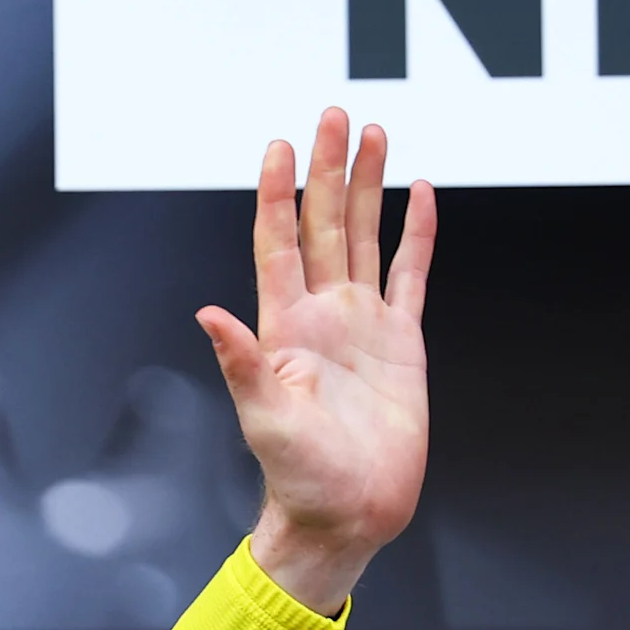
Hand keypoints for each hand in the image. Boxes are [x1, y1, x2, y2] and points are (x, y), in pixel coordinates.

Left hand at [197, 108, 433, 615]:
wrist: (348, 514)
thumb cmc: (300, 478)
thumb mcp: (264, 419)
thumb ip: (241, 365)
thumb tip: (209, 314)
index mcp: (285, 327)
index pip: (279, 244)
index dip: (277, 194)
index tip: (278, 145)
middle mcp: (322, 316)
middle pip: (325, 225)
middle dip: (326, 170)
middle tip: (332, 114)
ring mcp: (362, 325)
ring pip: (366, 237)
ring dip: (367, 187)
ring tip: (373, 135)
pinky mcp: (402, 342)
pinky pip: (412, 274)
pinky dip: (417, 234)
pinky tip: (420, 195)